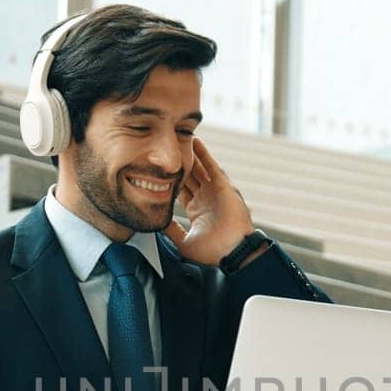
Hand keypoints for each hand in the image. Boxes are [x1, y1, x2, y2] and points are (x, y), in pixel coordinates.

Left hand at [165, 136, 254, 266]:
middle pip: (189, 177)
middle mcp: (206, 199)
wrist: (233, 251)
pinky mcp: (222, 186)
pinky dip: (203, 153)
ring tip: (179, 140)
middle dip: (179, 165)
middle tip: (166, 151)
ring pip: (199, 168)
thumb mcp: (184, 241)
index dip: (171, 181)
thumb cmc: (213, 251)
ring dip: (190, 155)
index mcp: (198, 211)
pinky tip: (194, 141)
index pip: (182, 191)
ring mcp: (214, 191)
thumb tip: (157, 222)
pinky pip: (211, 166)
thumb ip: (171, 230)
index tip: (158, 171)